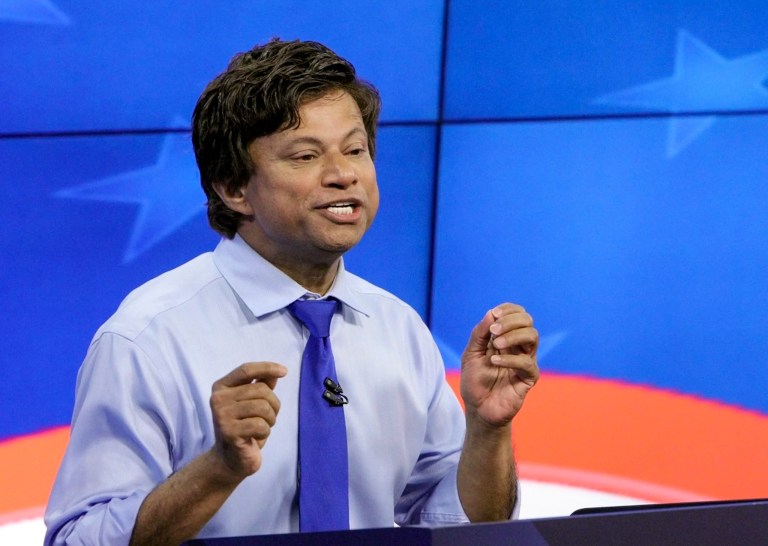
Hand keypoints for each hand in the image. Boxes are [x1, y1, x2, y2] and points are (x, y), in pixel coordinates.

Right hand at [209, 362, 286, 479]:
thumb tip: (275, 372)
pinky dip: (265, 432)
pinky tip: (256, 437)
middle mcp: (218, 399)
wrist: (230, 460)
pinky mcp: (229, 432)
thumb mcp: (252, 403)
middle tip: (269, 417)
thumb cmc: (244, 427)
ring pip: (263, 407)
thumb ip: (261, 385)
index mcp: (221, 387)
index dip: (267, 367)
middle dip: (273, 404)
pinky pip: (260, 425)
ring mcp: (222, 416)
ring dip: (270, 419)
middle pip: (260, 390)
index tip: (284, 371)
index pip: (246, 370)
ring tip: (262, 427)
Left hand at [460, 303, 538, 426]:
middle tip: (493, 331)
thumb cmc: (475, 381)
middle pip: (527, 321)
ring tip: (496, 345)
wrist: (478, 409)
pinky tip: (494, 362)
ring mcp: (525, 360)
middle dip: (511, 320)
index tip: (494, 314)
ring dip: (513, 335)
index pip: (517, 314)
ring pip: (533, 336)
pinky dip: (510, 359)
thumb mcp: (471, 353)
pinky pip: (527, 362)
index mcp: (506, 337)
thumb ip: (480, 333)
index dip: (508, 309)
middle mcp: (518, 346)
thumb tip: (491, 312)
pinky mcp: (529, 377)